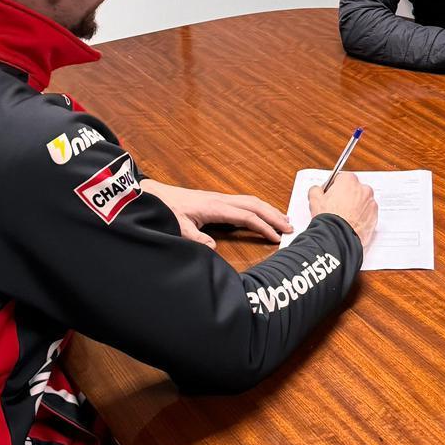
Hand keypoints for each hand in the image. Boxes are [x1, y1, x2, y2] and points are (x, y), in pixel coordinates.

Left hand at [140, 181, 291, 247]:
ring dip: (268, 210)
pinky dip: (257, 209)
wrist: (154, 196)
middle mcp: (221, 200)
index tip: (277, 237)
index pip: (246, 216)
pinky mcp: (216, 201)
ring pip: (250, 201)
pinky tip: (261, 215)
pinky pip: (243, 203)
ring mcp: (219, 198)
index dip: (263, 227)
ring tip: (283, 220)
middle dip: (274, 215)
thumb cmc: (165, 210)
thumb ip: (195, 238)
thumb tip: (214, 248)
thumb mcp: (178, 228)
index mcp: (215, 207)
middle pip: (254, 205)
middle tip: (290, 227)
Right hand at [309, 172, 377, 251]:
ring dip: (355, 206)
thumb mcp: (314, 200)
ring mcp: (371, 203)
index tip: (330, 194)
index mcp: (349, 180)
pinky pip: (368, 214)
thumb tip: (317, 190)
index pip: (341, 178)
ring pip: (362, 201)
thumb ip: (316, 190)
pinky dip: (361, 217)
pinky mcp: (375, 217)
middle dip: (346, 196)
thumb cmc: (329, 219)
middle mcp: (363, 189)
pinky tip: (351, 223)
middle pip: (354, 189)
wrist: (338, 238)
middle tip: (336, 207)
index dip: (334, 187)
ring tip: (344, 217)